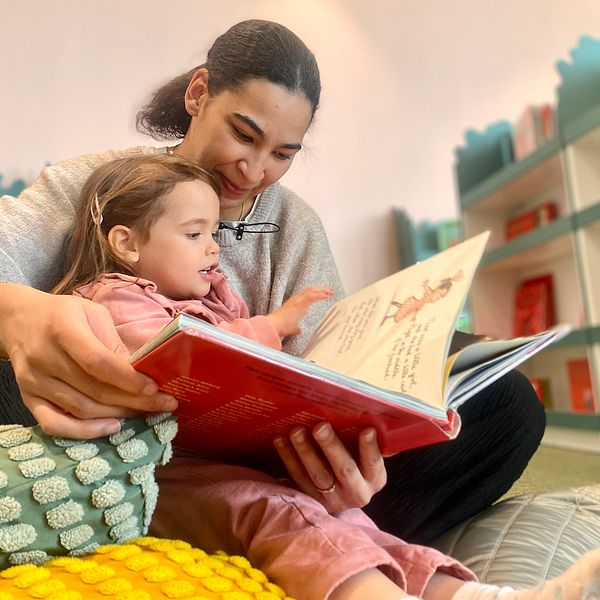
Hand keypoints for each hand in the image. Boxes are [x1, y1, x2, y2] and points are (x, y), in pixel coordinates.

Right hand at [0, 283, 176, 438]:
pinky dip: (84, 432)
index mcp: (64, 329)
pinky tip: (111, 427)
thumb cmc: (65, 315)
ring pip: (81, 409)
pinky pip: (54, 424)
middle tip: (164, 404)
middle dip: (135, 401)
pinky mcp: (28, 398)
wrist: (20, 320)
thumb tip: (144, 371)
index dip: (128, 379)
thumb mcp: (93, 315)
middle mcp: (45, 357)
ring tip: (146, 412)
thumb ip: (114, 342)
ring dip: (119, 414)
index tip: (155, 388)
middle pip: (94, 389)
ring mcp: (34, 381)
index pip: (98, 362)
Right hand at [266, 286, 332, 336]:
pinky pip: (311, 296)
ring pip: (311, 291)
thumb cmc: (281, 327)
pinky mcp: (299, 303)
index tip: (324, 294)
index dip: (315, 292)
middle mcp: (295, 299)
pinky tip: (326, 296)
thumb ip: (296, 328)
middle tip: (329, 291)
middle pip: (310, 289)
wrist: (274, 326)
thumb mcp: (292, 327)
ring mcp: (297, 300)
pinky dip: (320, 295)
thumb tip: (298, 330)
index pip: (306, 294)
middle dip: (320, 289)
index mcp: (294, 303)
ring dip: (322, 290)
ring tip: (330, 292)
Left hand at [273, 422, 386, 512]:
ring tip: (296, 430)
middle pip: (344, 469)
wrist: (341, 496)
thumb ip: (371, 443)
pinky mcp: (310, 499)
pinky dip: (288, 457)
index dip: (370, 448)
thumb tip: (374, 414)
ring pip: (317, 475)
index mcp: (374, 480)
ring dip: (305, 451)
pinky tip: (280, 439)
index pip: (374, 464)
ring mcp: (331, 498)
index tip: (367, 429)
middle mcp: (355, 492)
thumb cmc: (358, 464)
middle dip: (331, 446)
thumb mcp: (369, 458)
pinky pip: (297, 477)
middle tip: (320, 426)